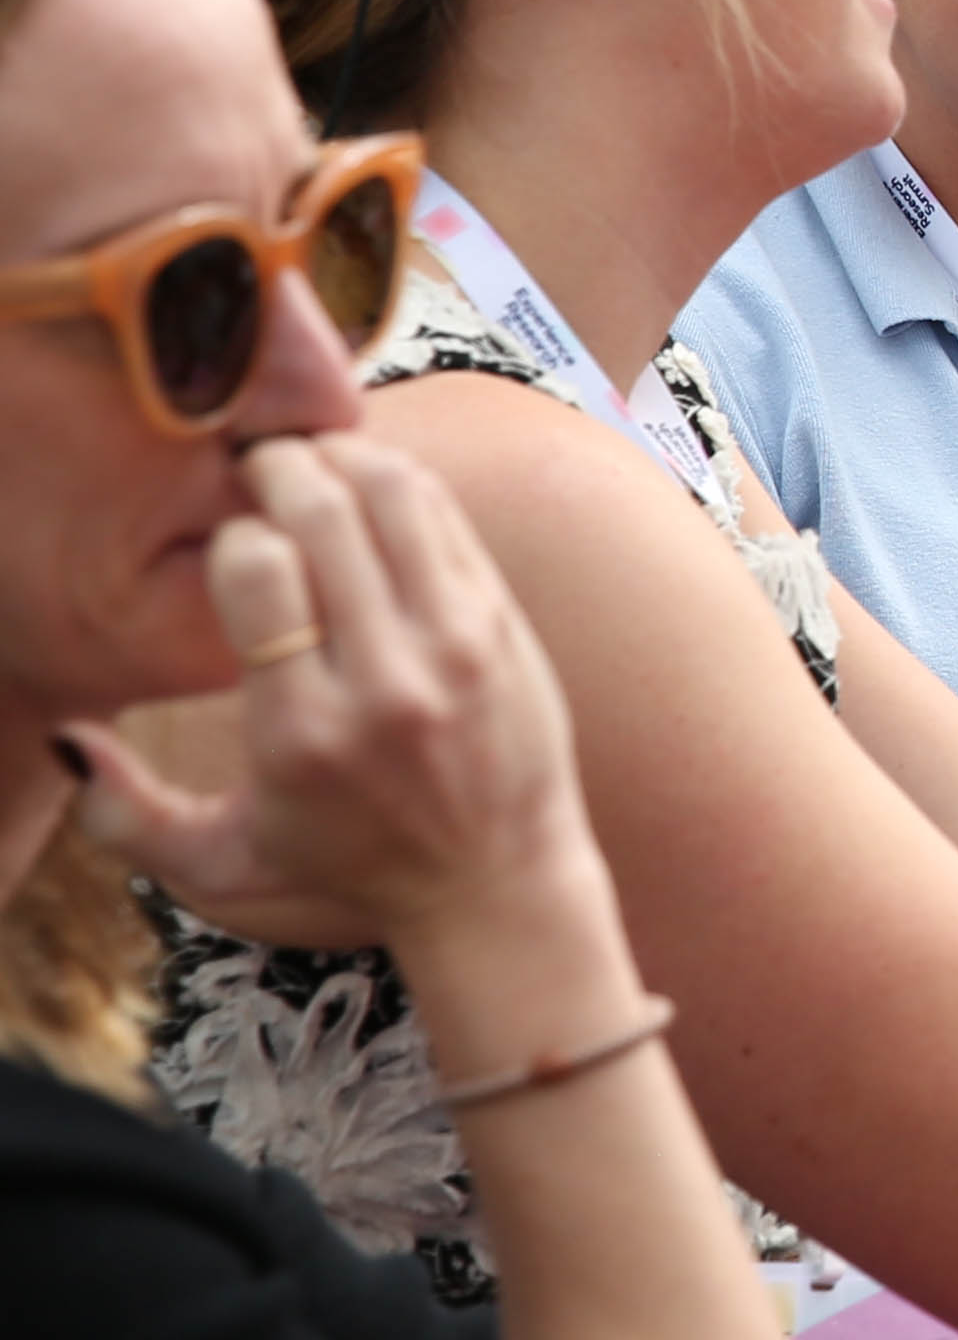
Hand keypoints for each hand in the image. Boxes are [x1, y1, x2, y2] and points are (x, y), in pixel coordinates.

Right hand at [61, 439, 612, 958]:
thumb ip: (127, 817)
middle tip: (257, 463)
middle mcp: (384, 684)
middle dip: (278, 468)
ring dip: (344, 456)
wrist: (496, 883)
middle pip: (325, 515)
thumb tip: (70, 737)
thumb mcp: (221, 866)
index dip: (232, 537)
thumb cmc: (348, 867)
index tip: (230, 548)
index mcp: (301, 734)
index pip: (255, 572)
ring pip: (397, 496)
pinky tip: (370, 486)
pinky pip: (448, 520)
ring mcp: (457, 647)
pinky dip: (402, 483)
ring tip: (312, 459)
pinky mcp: (506, 626)